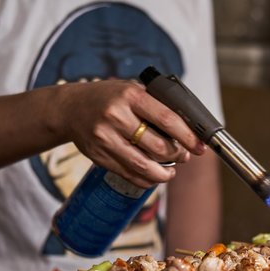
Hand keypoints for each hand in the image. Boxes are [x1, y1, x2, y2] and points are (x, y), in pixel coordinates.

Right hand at [57, 80, 205, 186]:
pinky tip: (154, 175)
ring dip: (164, 173)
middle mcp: (116, 116)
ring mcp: (106, 138)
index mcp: (130, 96)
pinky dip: (147, 179)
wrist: (70, 109)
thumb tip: (189, 130)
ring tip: (171, 171)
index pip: (167, 119)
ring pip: (144, 165)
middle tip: (184, 156)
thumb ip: (156, 106)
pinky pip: (129, 174)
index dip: (188, 137)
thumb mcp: (132, 91)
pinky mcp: (99, 156)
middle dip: (177, 156)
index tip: (199, 147)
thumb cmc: (108, 99)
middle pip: (158, 147)